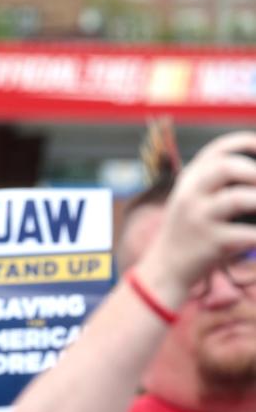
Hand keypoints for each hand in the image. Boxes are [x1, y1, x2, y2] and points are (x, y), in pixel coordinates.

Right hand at [136, 132, 255, 305]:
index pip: (218, 149)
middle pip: (227, 166)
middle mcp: (190, 196)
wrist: (165, 269)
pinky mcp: (211, 243)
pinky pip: (248, 234)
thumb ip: (214, 181)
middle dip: (255, 172)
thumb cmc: (189, 231)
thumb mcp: (191, 199)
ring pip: (239, 198)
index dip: (246, 143)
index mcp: (188, 180)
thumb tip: (252, 171)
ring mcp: (199, 219)